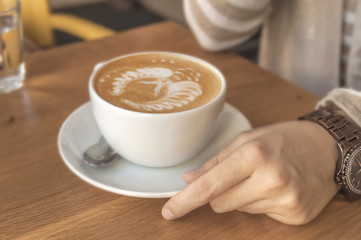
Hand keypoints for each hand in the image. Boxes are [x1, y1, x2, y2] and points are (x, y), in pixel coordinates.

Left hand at [162, 121, 339, 224]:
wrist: (327, 148)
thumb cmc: (284, 139)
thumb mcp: (248, 140)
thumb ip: (216, 162)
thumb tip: (189, 179)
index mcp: (254, 154)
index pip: (210, 185)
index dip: (186, 200)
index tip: (169, 212)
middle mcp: (271, 179)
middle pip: (220, 203)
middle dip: (220, 192)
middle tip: (238, 175)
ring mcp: (285, 200)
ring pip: (239, 210)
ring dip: (242, 196)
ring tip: (263, 178)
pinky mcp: (296, 216)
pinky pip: (260, 216)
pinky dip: (261, 204)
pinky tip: (276, 188)